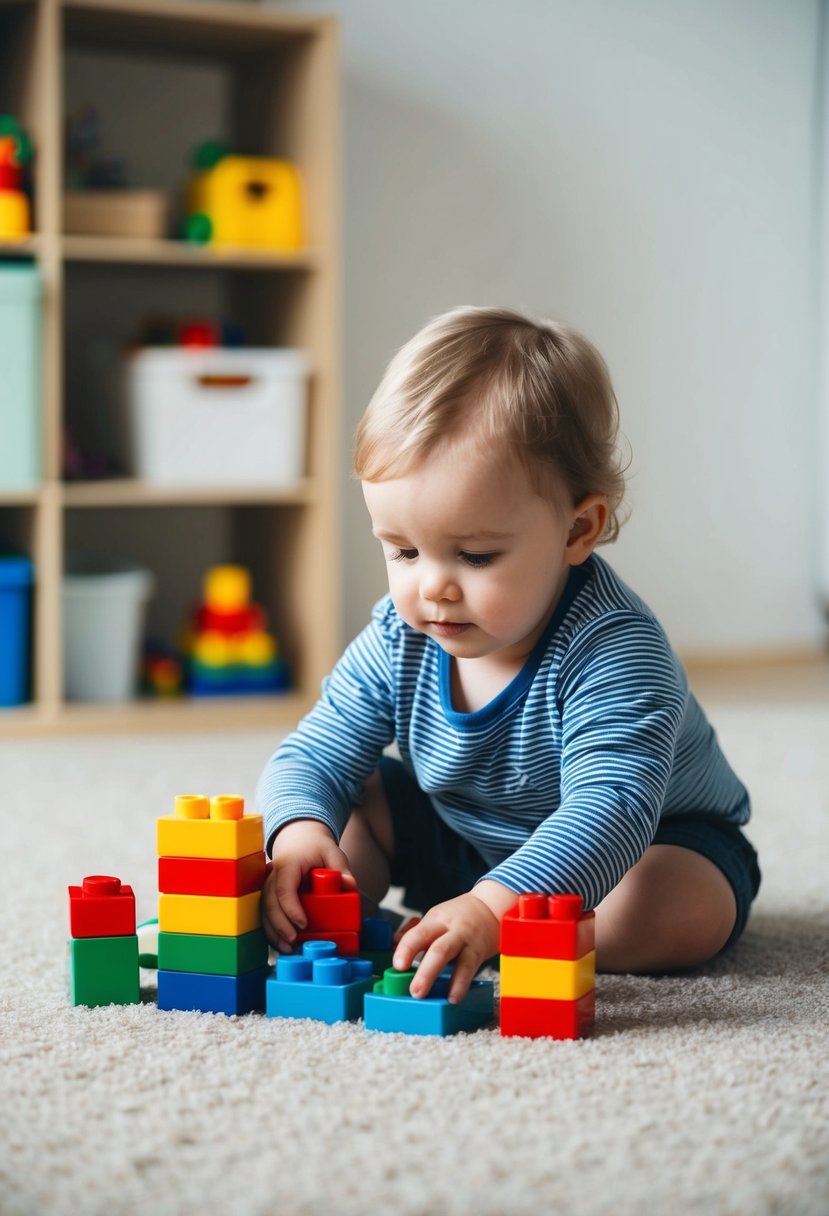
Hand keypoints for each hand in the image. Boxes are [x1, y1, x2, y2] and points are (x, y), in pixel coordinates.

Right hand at [262, 819, 355, 952]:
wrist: (299, 839)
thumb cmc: (315, 847)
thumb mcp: (331, 852)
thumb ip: (341, 867)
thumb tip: (349, 884)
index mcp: (287, 864)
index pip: (284, 888)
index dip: (291, 908)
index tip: (303, 924)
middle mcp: (272, 875)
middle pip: (269, 903)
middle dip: (280, 925)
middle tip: (294, 941)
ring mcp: (267, 885)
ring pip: (264, 911)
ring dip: (273, 932)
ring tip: (287, 948)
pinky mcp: (268, 895)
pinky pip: (265, 914)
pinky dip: (271, 930)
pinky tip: (281, 944)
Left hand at [390, 892, 500, 1003]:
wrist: (491, 907)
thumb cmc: (460, 916)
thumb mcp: (437, 918)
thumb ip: (416, 933)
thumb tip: (393, 947)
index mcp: (436, 919)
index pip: (418, 933)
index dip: (406, 949)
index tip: (397, 965)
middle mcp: (450, 929)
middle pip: (436, 948)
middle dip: (423, 971)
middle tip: (413, 990)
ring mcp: (466, 940)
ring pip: (452, 957)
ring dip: (438, 978)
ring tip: (427, 996)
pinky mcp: (478, 952)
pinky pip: (469, 969)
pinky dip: (460, 985)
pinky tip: (453, 998)